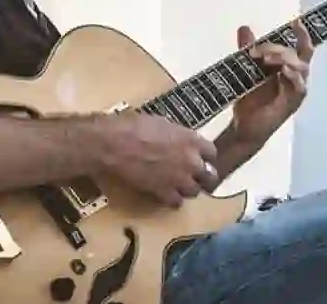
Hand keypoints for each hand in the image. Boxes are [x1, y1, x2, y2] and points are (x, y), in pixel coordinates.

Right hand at [99, 114, 217, 207]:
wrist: (115, 144)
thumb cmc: (133, 126)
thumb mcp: (161, 123)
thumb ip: (176, 135)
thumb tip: (177, 140)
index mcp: (191, 139)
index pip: (212, 152)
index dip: (205, 156)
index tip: (199, 157)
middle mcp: (191, 161)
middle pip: (209, 176)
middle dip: (202, 176)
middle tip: (193, 176)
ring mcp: (179, 179)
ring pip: (194, 191)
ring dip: (187, 188)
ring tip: (177, 185)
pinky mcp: (164, 193)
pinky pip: (176, 203)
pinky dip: (172, 200)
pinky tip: (164, 194)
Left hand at [230, 19, 314, 148]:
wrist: (242, 126)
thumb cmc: (249, 98)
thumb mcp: (246, 70)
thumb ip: (247, 49)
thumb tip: (245, 27)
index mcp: (288, 68)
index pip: (302, 48)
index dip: (303, 34)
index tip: (296, 21)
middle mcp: (296, 78)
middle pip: (298, 55)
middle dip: (277, 49)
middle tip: (256, 51)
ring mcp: (295, 91)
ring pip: (300, 68)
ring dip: (284, 59)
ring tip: (265, 59)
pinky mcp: (292, 104)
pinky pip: (299, 87)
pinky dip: (293, 76)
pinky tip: (283, 71)